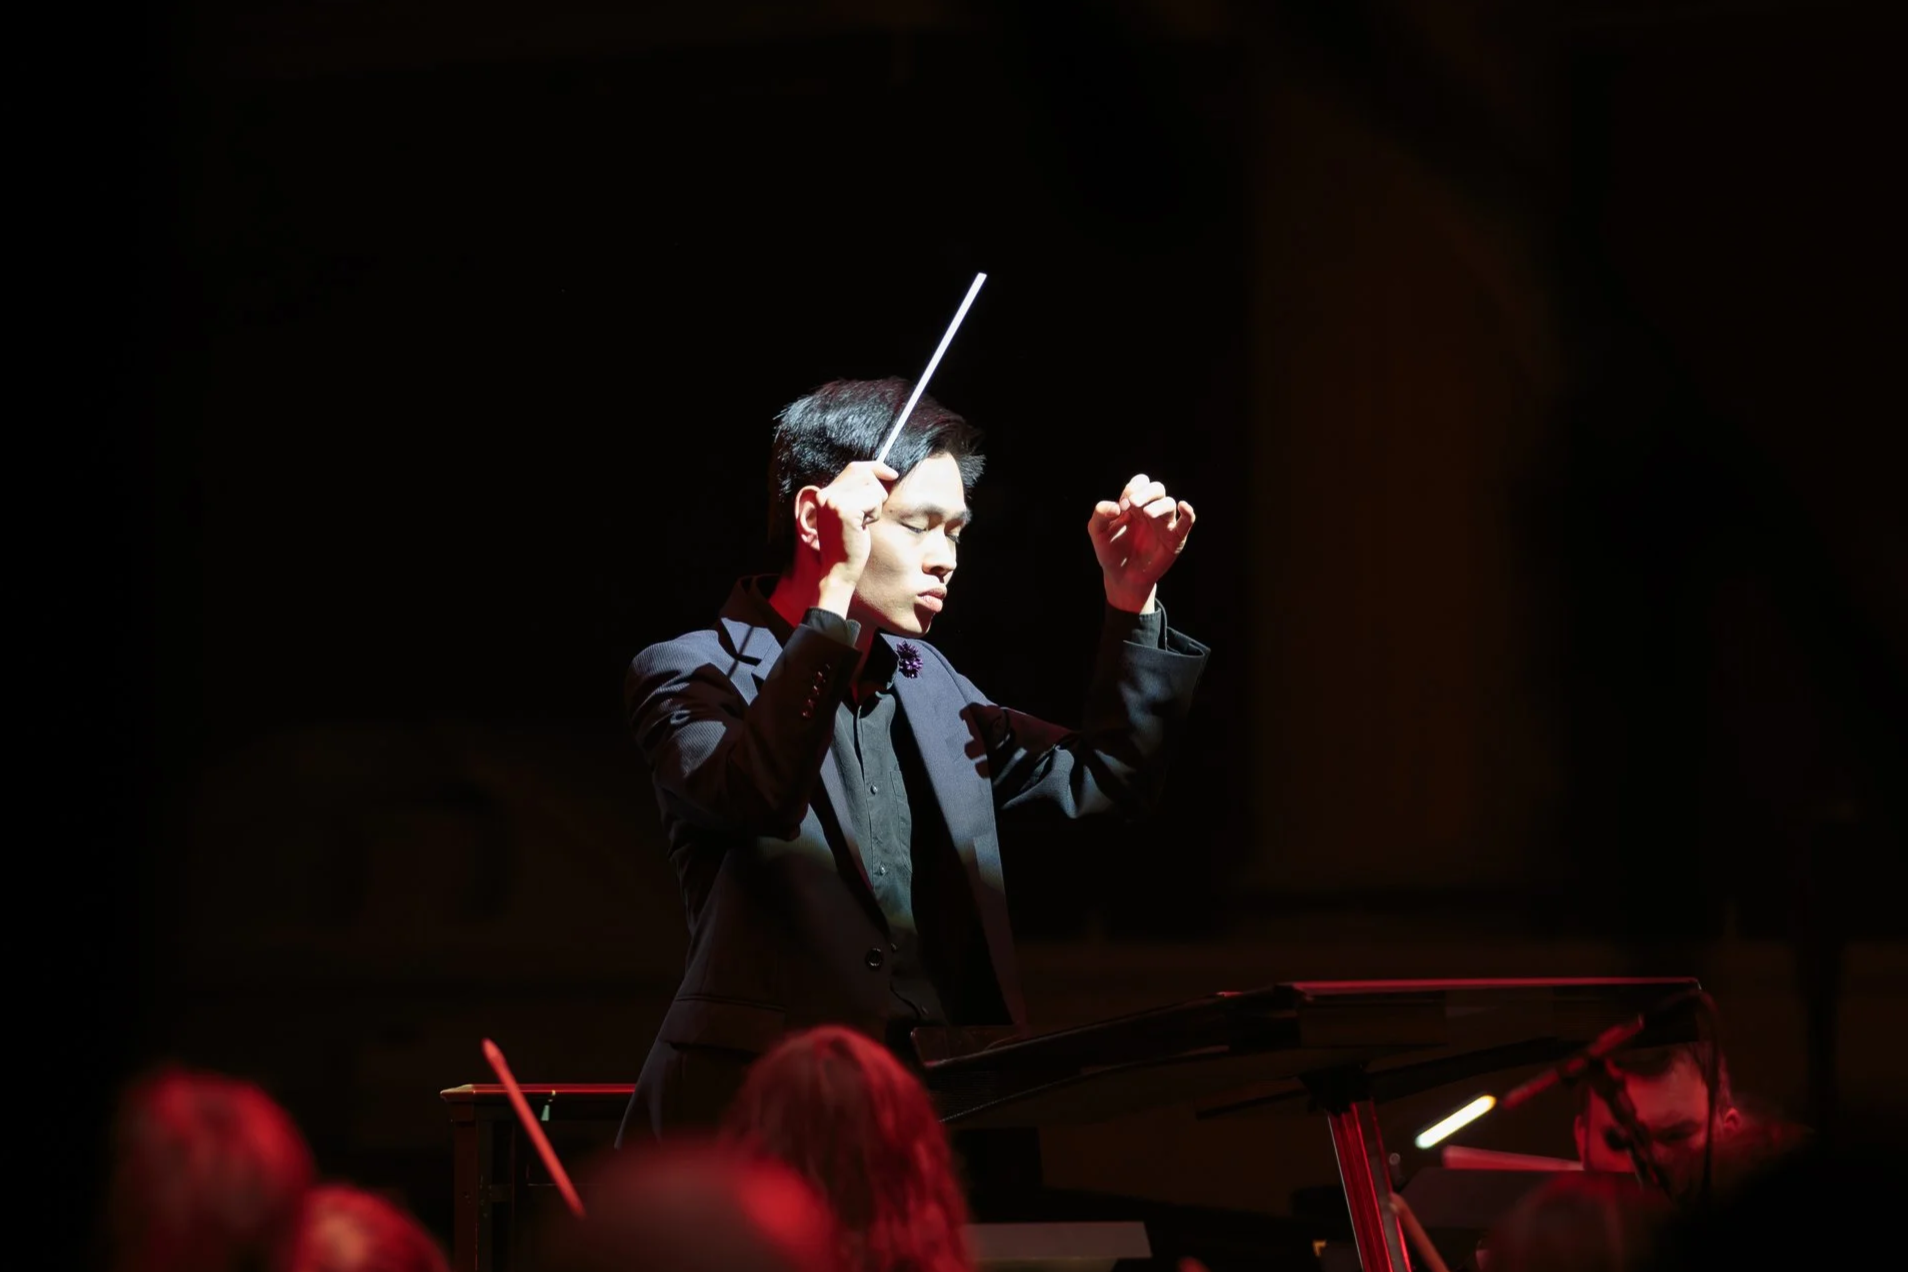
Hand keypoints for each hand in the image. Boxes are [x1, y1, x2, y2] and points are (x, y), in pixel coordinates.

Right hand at [806, 459, 898, 603]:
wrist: (839, 569)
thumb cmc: (849, 544)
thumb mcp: (849, 513)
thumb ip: (856, 493)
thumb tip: (883, 472)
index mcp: (823, 493)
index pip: (854, 467)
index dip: (875, 467)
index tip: (892, 473)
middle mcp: (825, 494)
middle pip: (866, 474)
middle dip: (877, 492)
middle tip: (868, 515)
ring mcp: (834, 501)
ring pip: (873, 489)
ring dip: (875, 507)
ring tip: (862, 524)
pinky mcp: (845, 511)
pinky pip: (874, 502)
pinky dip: (875, 515)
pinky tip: (862, 528)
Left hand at [1087, 473, 1194, 613]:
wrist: (1122, 578)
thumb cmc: (1110, 552)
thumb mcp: (1097, 532)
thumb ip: (1100, 514)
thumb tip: (1116, 506)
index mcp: (1134, 505)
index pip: (1140, 483)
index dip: (1133, 487)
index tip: (1123, 505)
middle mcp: (1151, 510)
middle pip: (1157, 488)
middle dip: (1146, 493)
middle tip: (1133, 503)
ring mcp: (1164, 524)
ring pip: (1169, 503)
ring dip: (1158, 505)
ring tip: (1147, 513)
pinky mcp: (1175, 539)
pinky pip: (1187, 522)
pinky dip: (1188, 513)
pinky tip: (1183, 506)